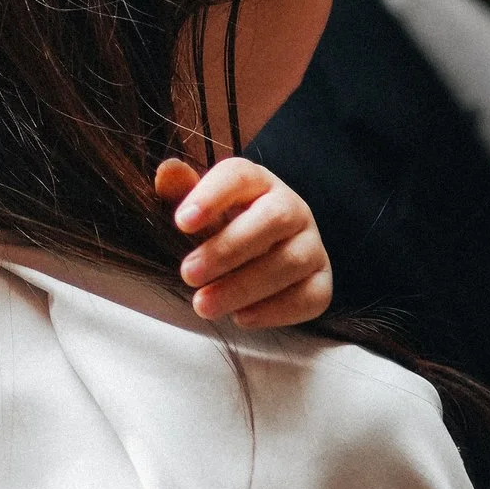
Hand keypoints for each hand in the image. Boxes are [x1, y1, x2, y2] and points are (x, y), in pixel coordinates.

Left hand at [155, 156, 332, 327]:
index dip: (211, 196)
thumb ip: (182, 191)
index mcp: (258, 182)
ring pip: (291, 261)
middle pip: (273, 219)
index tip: (181, 222)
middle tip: (188, 274)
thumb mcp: (200, 208)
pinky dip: (275, 310)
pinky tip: (241, 317)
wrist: (263, 256)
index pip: (240, 176)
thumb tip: (168, 172)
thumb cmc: (224, 228)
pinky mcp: (321, 281)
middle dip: (228, 249)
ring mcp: (311, 245)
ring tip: (203, 305)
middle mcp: (292, 208)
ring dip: (245, 286)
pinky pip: (310, 296)